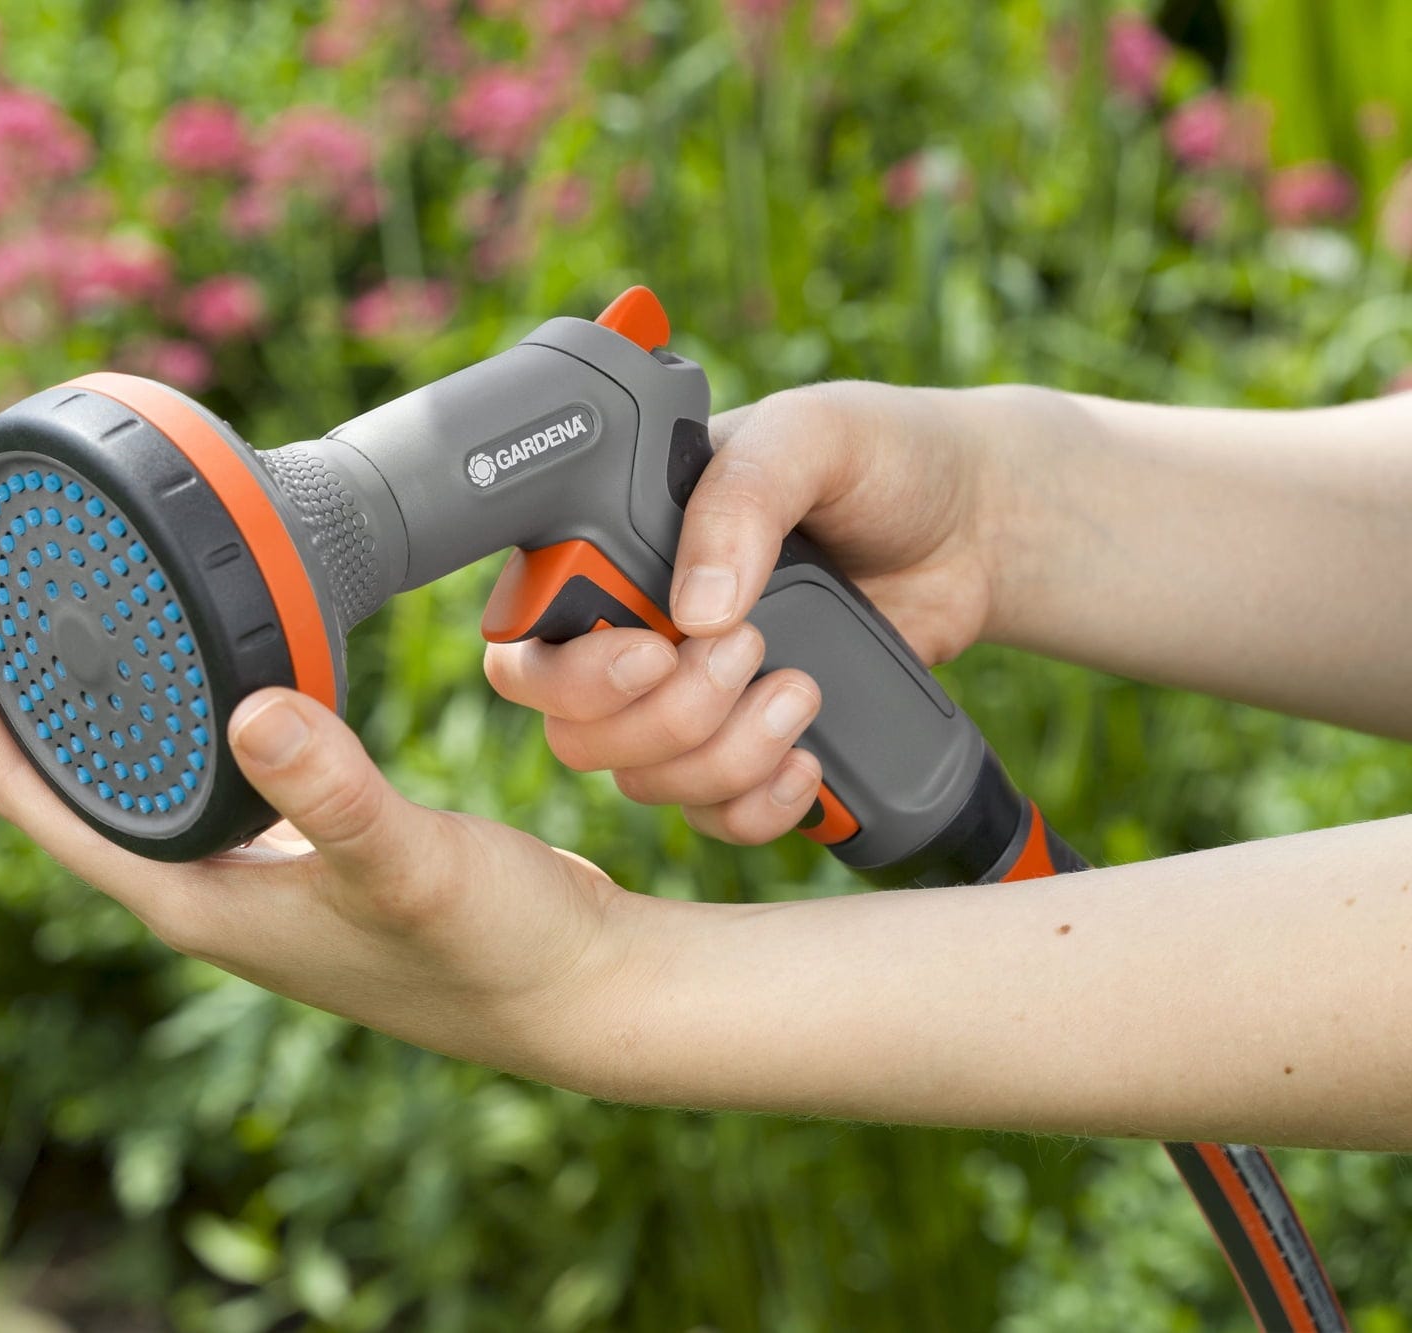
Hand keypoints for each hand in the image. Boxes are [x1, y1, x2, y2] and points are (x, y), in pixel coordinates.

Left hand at [0, 570, 651, 1094]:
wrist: (573, 991)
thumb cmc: (492, 951)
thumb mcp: (409, 864)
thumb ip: (334, 792)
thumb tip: (253, 708)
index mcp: (189, 900)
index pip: (31, 798)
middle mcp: (202, 888)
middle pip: (63, 781)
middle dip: (16, 685)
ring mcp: (251, 874)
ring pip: (136, 771)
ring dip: (94, 693)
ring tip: (75, 595)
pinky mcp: (302, 852)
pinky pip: (209, 764)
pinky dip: (185, 703)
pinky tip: (208, 655)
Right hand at [486, 381, 1024, 844]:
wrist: (976, 526)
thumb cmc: (881, 456)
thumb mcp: (811, 435)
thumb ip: (743, 498)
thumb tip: (694, 609)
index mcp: (614, 550)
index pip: (527, 641)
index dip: (571, 672)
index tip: (654, 651)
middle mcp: (633, 633)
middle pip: (577, 733)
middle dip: (667, 717)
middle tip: (751, 651)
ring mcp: (688, 700)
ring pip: (645, 783)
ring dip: (722, 758)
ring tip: (801, 691)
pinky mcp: (747, 748)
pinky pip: (712, 817)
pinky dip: (754, 808)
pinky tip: (806, 763)